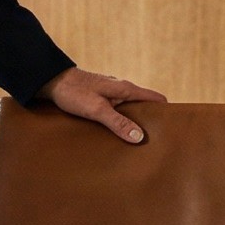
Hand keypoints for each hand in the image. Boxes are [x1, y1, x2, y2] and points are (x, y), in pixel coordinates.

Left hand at [39, 68, 167, 143]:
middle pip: (145, 106)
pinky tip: (116, 135)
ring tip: (136, 144)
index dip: (167, 112)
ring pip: (131, 110)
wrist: (51, 81)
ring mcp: (112, 94)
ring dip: (134, 123)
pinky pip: (118, 111)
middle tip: (155, 143)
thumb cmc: (74, 92)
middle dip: (151, 122)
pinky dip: (121, 122)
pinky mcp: (102, 99)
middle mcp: (122, 90)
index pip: (157, 99)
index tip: (172, 128)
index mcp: (126, 89)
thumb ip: (118, 122)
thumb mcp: (97, 109)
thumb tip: (140, 137)